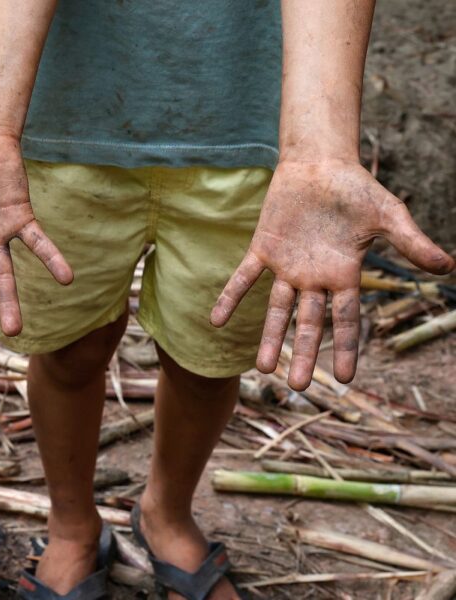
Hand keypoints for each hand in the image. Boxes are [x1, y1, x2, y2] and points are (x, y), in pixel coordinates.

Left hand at [211, 160, 454, 389]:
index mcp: (344, 275)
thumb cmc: (357, 190)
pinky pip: (243, 278)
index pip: (345, 320)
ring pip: (277, 309)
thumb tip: (448, 267)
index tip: (344, 379)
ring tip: (263, 368)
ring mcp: (287, 266)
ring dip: (270, 337)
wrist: (320, 165)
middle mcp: (314, 278)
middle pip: (309, 324)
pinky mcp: (263, 249)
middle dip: (305, 353)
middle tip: (299, 387)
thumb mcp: (390, 216)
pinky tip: (216, 320)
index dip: (344, 348)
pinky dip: (230, 297)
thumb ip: (412, 243)